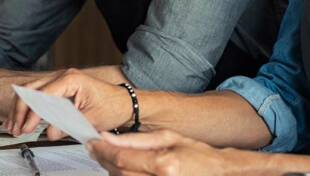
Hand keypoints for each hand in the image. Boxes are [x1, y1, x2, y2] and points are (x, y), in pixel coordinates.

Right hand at [5, 68, 131, 139]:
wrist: (124, 103)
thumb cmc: (112, 106)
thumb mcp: (90, 119)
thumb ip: (67, 125)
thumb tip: (49, 132)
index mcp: (71, 79)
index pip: (42, 95)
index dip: (32, 113)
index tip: (27, 128)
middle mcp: (63, 76)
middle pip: (31, 90)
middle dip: (20, 110)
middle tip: (16, 128)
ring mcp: (60, 81)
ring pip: (31, 92)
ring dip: (21, 109)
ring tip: (14, 126)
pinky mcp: (60, 89)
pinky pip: (38, 95)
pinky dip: (28, 107)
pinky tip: (20, 119)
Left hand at [88, 130, 240, 175]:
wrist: (217, 171)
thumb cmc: (197, 154)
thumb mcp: (167, 137)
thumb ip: (135, 140)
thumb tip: (108, 137)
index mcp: (164, 165)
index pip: (122, 158)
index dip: (102, 151)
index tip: (92, 143)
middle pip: (118, 173)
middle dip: (104, 160)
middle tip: (95, 149)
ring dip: (112, 170)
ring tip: (110, 157)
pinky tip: (123, 169)